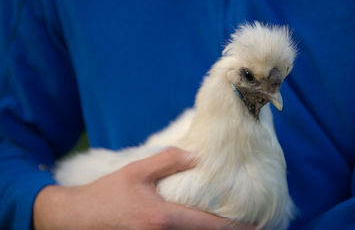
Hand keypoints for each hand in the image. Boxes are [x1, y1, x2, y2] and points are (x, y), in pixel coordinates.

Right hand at [33, 147, 253, 228]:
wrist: (76, 218)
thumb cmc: (107, 194)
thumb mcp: (137, 171)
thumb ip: (168, 161)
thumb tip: (196, 157)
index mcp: (164, 218)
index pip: (210, 227)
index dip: (235, 228)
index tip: (254, 227)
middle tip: (248, 227)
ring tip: (228, 227)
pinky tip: (199, 225)